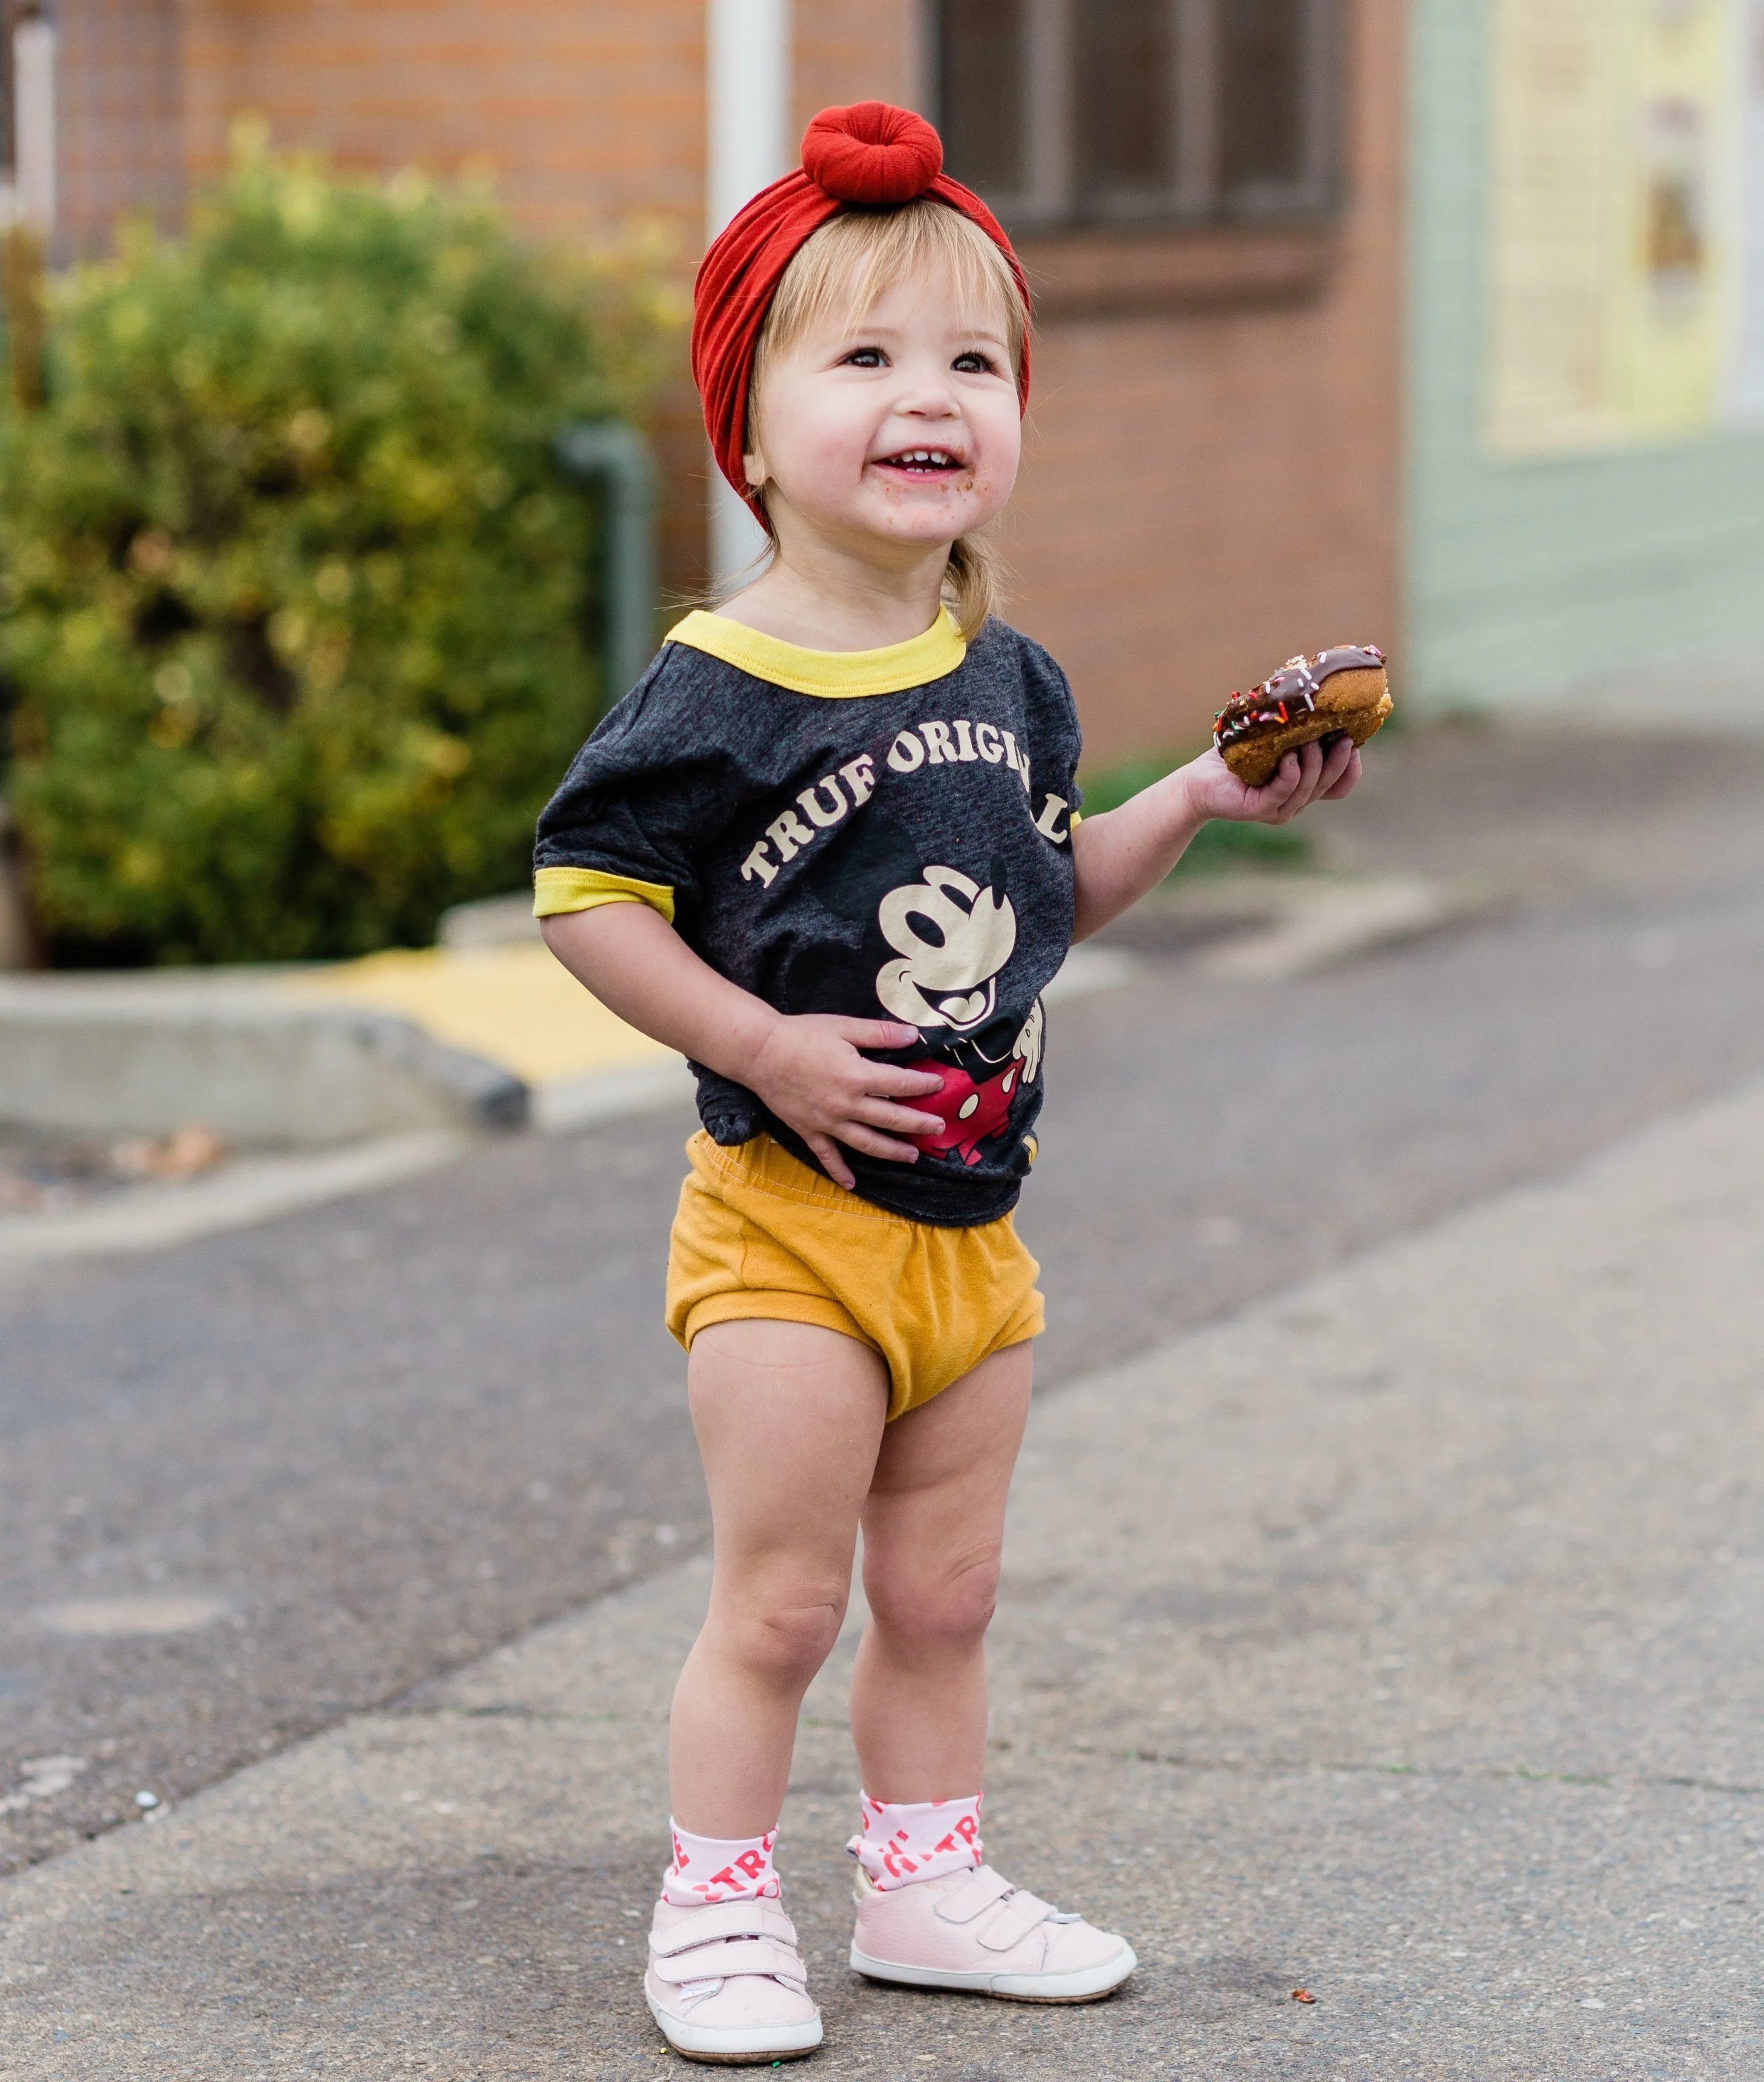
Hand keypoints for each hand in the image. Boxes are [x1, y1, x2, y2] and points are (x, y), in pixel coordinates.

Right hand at [743, 1015, 946, 1189]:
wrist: (759, 1052)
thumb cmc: (802, 1035)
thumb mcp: (844, 1026)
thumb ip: (880, 1034)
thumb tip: (914, 1036)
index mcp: (857, 1076)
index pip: (901, 1084)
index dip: (923, 1085)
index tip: (939, 1085)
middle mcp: (846, 1105)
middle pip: (891, 1119)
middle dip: (918, 1125)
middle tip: (939, 1129)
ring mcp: (827, 1122)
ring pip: (866, 1143)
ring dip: (892, 1152)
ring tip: (912, 1157)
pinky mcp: (809, 1130)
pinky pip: (827, 1156)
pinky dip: (839, 1172)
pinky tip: (852, 1185)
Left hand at [1178, 734, 1360, 826]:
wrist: (1199, 780)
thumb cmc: (1236, 756)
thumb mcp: (1272, 738)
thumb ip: (1295, 728)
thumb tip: (1316, 691)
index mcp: (1303, 786)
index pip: (1338, 786)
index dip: (1351, 770)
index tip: (1355, 744)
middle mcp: (1295, 801)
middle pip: (1328, 785)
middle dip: (1339, 761)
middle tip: (1343, 737)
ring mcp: (1279, 808)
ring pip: (1308, 787)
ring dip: (1314, 762)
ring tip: (1311, 738)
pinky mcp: (1259, 809)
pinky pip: (1283, 791)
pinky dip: (1290, 773)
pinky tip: (1289, 757)